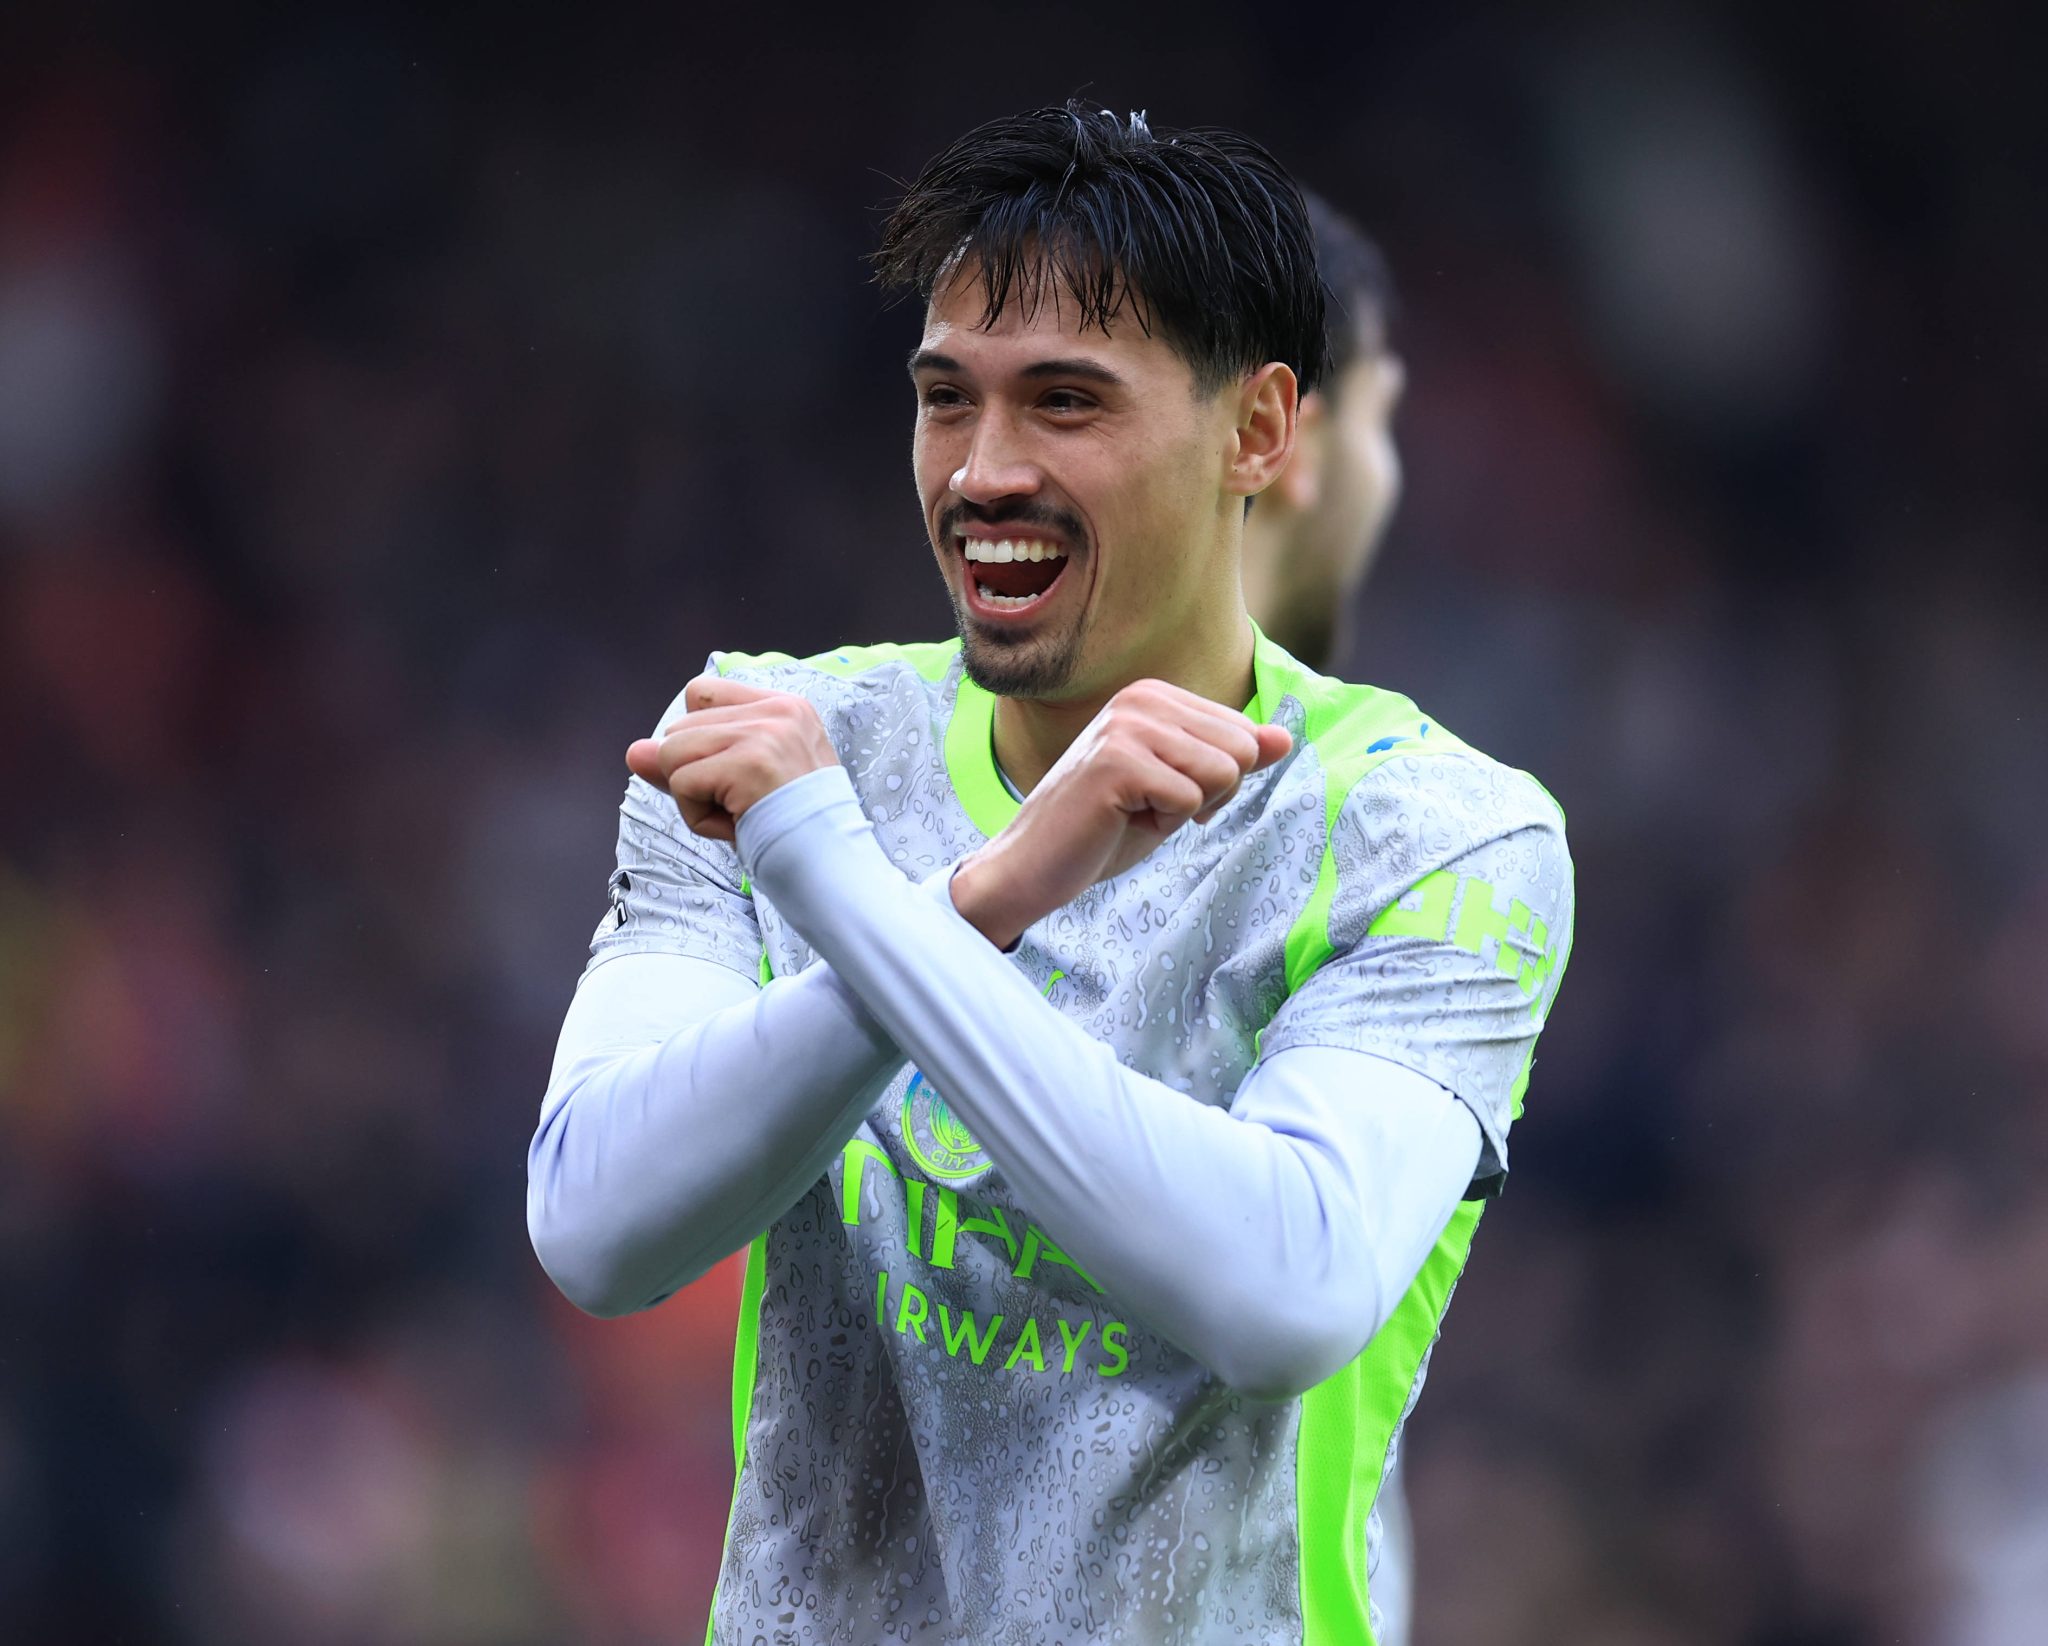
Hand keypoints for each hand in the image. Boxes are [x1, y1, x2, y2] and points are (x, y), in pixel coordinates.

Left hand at [625, 675, 837, 841]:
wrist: (830, 866)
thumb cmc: (788, 829)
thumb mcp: (737, 785)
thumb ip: (688, 760)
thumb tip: (634, 751)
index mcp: (785, 706)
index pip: (701, 692)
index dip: (697, 739)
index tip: (732, 775)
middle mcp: (777, 710)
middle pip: (679, 727)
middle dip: (693, 775)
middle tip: (742, 804)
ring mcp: (765, 733)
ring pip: (672, 752)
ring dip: (693, 797)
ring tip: (738, 813)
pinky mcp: (751, 762)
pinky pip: (683, 783)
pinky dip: (698, 817)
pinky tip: (736, 825)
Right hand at [950, 679, 1292, 947]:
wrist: (1035, 865)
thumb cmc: (1105, 827)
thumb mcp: (1181, 788)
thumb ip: (1232, 758)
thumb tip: (1286, 738)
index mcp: (1155, 694)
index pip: (1244, 734)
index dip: (1218, 781)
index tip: (1163, 792)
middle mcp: (1141, 697)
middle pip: (1240, 750)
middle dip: (1210, 794)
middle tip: (1151, 805)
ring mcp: (1127, 725)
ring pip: (1223, 773)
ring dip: (1187, 809)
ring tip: (1136, 810)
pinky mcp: (1118, 761)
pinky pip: (1190, 800)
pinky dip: (1164, 824)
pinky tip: (1121, 819)